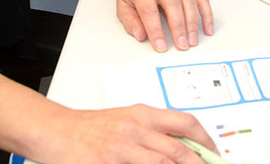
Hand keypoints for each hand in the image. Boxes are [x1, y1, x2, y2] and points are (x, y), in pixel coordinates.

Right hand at [40, 104, 217, 163]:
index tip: (216, 155)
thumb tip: (185, 147)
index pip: (185, 123)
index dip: (206, 142)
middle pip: (178, 150)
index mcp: (142, 115)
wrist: (54, 131)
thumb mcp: (126, 121)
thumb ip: (153, 131)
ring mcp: (120, 150)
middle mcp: (134, 129)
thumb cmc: (89, 128)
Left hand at [116, 0, 213, 51]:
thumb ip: (130, 21)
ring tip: (192, 40)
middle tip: (181, 45)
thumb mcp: (122, 3)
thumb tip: (141, 35)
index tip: (161, 45)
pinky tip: (207, 28)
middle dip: (178, 26)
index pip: (149, 9)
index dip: (155, 30)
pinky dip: (206, 14)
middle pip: (172, 3)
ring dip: (193, 22)